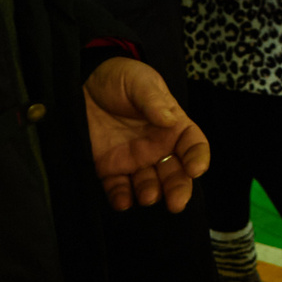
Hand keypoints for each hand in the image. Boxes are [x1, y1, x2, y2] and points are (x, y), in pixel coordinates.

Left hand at [83, 57, 209, 212]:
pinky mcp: (110, 169)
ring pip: (150, 185)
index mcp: (173, 125)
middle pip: (175, 173)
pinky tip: (123, 202)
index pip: (193, 144)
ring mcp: (134, 160)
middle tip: (177, 203)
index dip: (198, 157)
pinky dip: (122, 198)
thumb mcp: (139, 80)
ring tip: (148, 196)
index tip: (196, 169)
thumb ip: (152, 99)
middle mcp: (157, 147)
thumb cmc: (120, 78)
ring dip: (151, 193)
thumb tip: (169, 120)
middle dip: (178, 188)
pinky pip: (118, 188)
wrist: (82, 84)